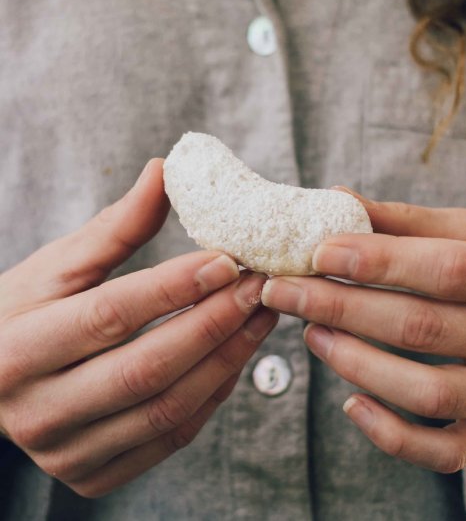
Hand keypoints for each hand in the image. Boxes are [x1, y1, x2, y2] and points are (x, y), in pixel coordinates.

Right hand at [0, 159, 276, 496]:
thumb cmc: (25, 314)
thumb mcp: (56, 267)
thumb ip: (113, 228)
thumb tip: (162, 172)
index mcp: (19, 348)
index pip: (110, 315)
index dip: (175, 287)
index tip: (228, 260)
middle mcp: (38, 410)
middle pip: (146, 369)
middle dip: (214, 325)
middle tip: (258, 289)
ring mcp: (66, 452)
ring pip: (167, 410)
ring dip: (226, 361)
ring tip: (260, 319)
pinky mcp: (94, 474)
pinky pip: (170, 438)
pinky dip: (212, 397)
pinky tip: (235, 358)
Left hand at [262, 191, 465, 472]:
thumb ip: (406, 221)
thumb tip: (337, 200)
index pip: (447, 270)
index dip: (378, 261)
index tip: (318, 253)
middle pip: (423, 328)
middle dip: (341, 307)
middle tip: (285, 292)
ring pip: (430, 392)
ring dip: (357, 364)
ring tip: (311, 334)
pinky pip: (448, 451)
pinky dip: (392, 436)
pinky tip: (351, 404)